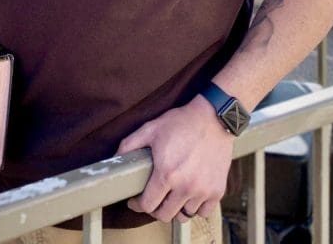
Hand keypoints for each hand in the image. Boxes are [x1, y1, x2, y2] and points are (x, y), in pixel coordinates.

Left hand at [117, 95, 233, 222]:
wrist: (213, 118)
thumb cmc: (182, 122)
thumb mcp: (151, 128)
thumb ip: (129, 144)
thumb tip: (115, 158)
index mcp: (167, 174)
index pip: (148, 205)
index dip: (139, 204)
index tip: (137, 199)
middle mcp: (185, 187)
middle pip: (165, 215)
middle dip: (155, 208)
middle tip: (154, 197)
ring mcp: (203, 190)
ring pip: (184, 215)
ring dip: (176, 207)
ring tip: (172, 194)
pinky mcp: (218, 190)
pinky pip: (204, 212)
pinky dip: (196, 207)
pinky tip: (191, 195)